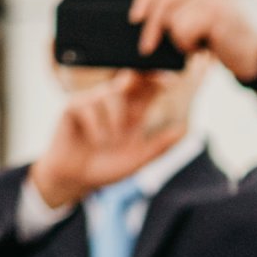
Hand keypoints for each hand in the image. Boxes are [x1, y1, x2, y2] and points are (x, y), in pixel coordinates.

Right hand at [28, 71, 183, 209]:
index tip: (173, 81)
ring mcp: (92, 102)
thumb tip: (184, 130)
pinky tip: (92, 140)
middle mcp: (114, 103)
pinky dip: (95, 127)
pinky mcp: (73, 107)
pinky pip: (89, 106)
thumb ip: (159, 145)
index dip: (159, 81)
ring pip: (111, 95)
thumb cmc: (106, 168)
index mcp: (132, 113)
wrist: (76, 180)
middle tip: (156, 79)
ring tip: (108, 142)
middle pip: (130, 78)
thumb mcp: (138, 159)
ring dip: (114, 121)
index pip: (147, 90)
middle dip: (142, 76)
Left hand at [129, 0, 256, 79]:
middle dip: (152, 27)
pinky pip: (182, 30)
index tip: (135, 18)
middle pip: (163, 0)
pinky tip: (205, 47)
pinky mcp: (216, 10)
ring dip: (178, 39)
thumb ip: (175, 8)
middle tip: (147, 48)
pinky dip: (188, 45)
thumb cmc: (220, 40)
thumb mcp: (195, 18)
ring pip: (171, 18)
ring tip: (196, 44)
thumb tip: (140, 16)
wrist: (253, 57)